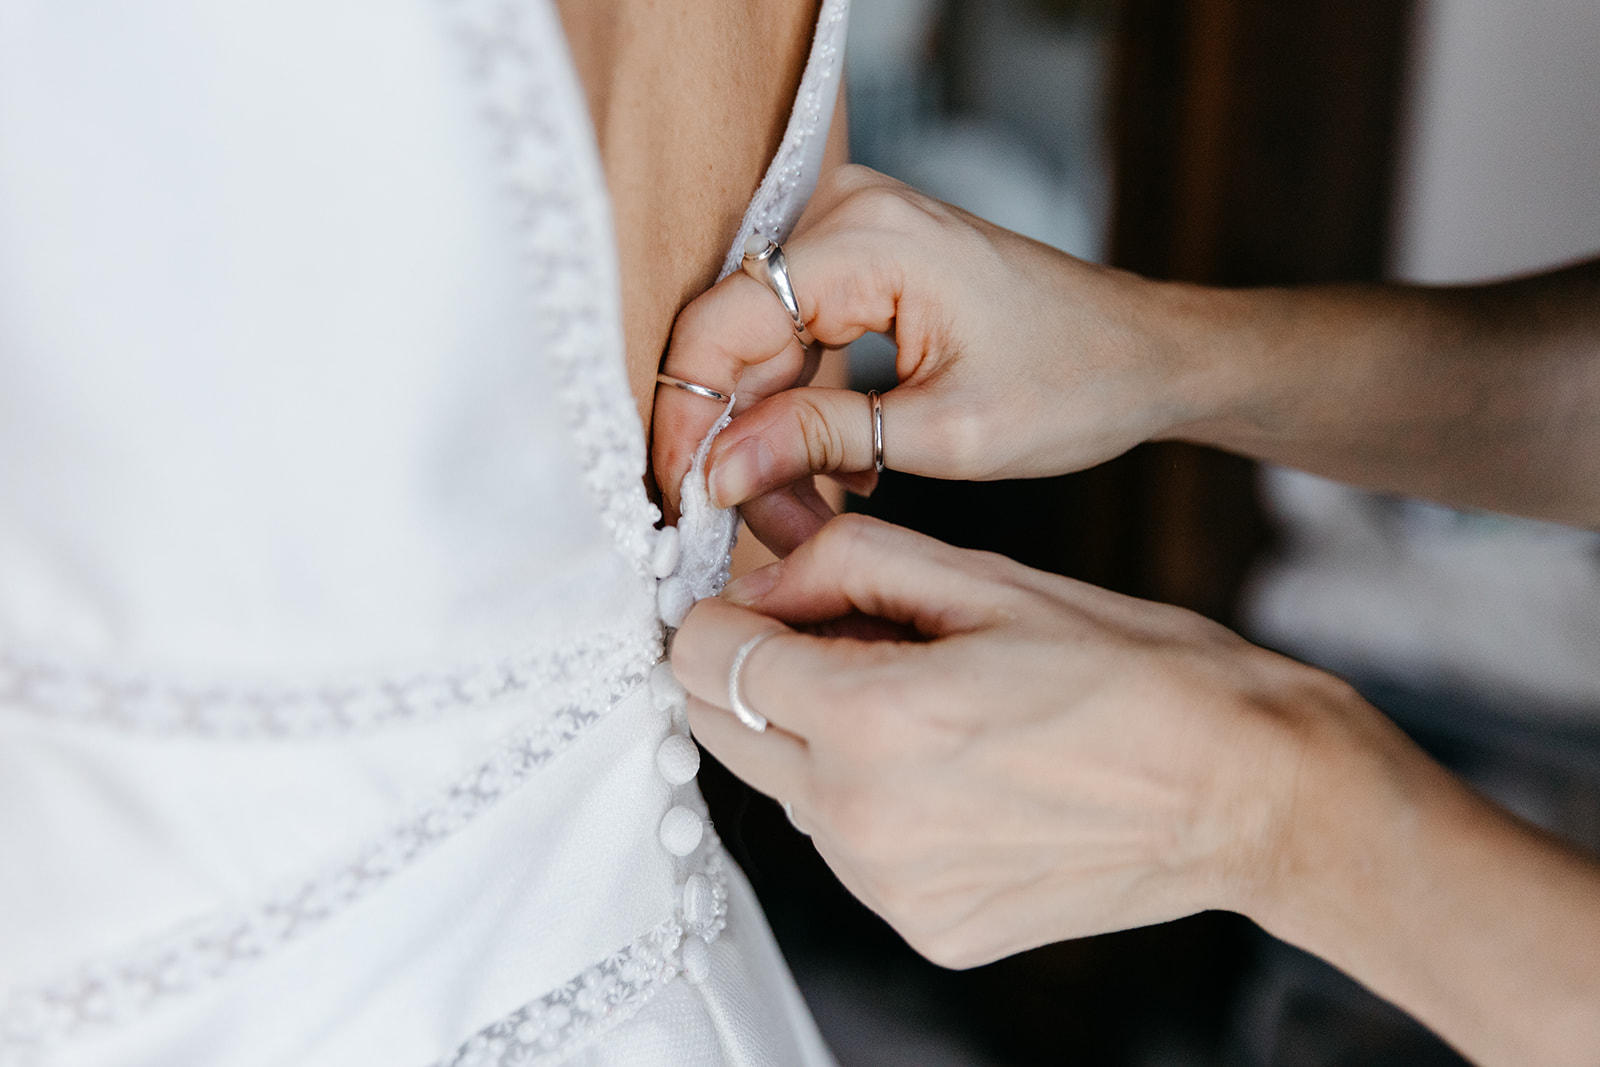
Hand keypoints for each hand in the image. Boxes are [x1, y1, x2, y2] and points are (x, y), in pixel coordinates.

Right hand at [652, 165, 1203, 553]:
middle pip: (735, 338)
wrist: (1147, 354)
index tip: (681, 502)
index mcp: (868, 239)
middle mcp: (847, 212)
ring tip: (808, 518)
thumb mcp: (945, 434)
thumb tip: (716, 470)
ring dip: (773, 438)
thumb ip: (819, 440)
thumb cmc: (1076, 383)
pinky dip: (804, 411)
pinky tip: (841, 472)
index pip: (721, 325)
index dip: (690, 420)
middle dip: (738, 444)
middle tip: (759, 532)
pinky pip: (796, 340)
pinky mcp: (861, 261)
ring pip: (761, 349)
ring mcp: (852, 230)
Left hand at [669, 514, 1335, 966]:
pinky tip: (953, 775)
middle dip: (752, 673)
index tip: (751, 600)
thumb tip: (757, 581)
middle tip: (834, 640)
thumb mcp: (986, 579)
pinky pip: (848, 852)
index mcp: (875, 718)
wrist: (1245, 791)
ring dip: (814, 741)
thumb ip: (843, 562)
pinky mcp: (926, 930)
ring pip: (784, 790)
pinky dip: (869, 806)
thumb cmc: (1136, 674)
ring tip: (921, 710)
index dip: (717, 614)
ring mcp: (892, 888)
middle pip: (719, 730)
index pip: (702, 659)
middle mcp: (864, 820)